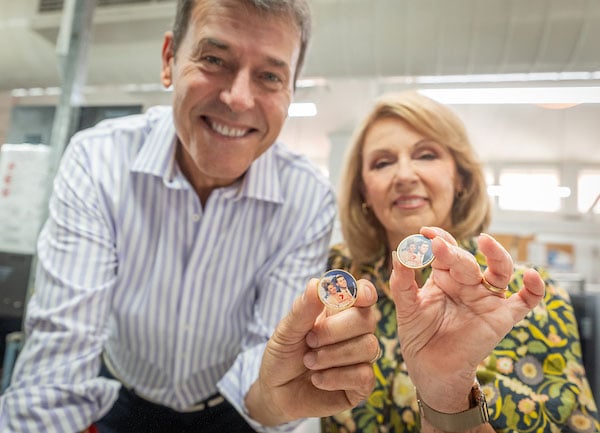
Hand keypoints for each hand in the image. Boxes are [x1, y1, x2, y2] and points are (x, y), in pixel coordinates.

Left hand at [245, 277, 378, 425]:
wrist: (275, 393)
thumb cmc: (283, 356)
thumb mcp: (286, 331)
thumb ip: (303, 309)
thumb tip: (316, 283)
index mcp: (338, 312)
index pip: (362, 294)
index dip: (364, 292)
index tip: (360, 295)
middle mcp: (354, 333)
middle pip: (367, 319)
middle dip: (336, 329)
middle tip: (310, 340)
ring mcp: (360, 359)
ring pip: (368, 346)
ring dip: (332, 355)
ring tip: (309, 361)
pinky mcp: (361, 386)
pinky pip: (364, 375)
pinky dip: (335, 377)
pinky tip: (317, 379)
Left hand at [389, 227, 544, 412]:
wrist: (431, 371)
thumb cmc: (419, 336)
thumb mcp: (406, 307)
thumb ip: (402, 282)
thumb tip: (398, 253)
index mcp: (444, 276)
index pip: (446, 250)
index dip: (439, 239)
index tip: (425, 232)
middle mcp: (467, 283)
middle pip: (466, 261)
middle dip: (452, 253)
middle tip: (437, 246)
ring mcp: (486, 299)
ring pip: (500, 271)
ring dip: (496, 255)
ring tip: (485, 241)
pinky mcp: (502, 318)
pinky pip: (524, 301)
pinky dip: (534, 289)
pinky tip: (532, 277)